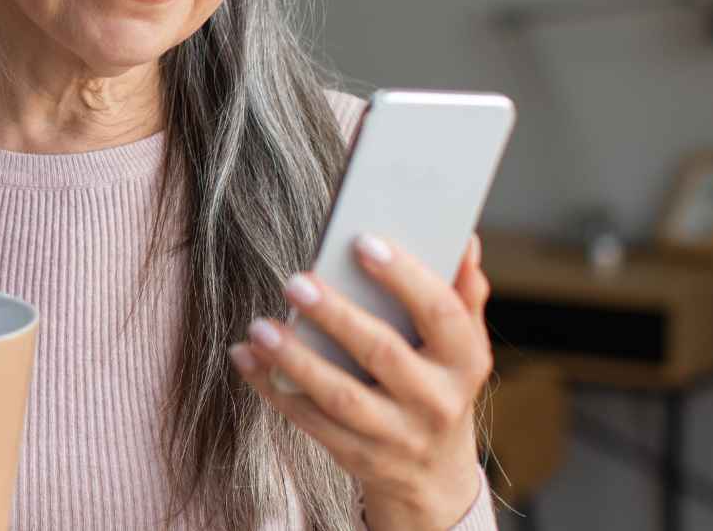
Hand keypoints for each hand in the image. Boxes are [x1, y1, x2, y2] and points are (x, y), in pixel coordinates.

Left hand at [229, 235, 491, 530]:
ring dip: (295, 359)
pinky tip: (247, 356)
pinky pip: (311, 421)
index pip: (440, 312)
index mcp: (465, 361)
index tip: (363, 241)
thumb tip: (464, 239)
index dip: (404, 276)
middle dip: (336, 316)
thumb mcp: (461, 346)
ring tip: (260, 326)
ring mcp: (397, 436)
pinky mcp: (359, 457)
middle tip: (294, 281)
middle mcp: (436, 402)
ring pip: (340, 396)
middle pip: (382, 353)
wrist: (435, 474)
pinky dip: (274, 388)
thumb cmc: (440, 384)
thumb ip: (461, 293)